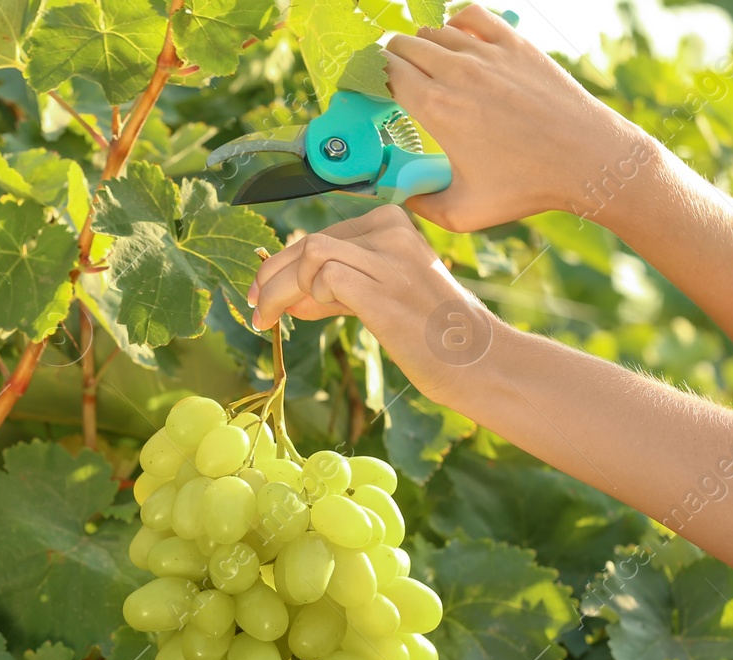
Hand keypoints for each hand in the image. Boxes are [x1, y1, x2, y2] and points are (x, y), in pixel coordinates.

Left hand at [247, 206, 501, 407]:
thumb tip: (289, 296)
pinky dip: (307, 298)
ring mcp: (389, 259)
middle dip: (270, 277)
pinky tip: (305, 317)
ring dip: (279, 289)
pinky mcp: (384, 290)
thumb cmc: (433, 335)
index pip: (320, 236)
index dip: (282, 264)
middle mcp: (391, 233)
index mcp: (391, 225)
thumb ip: (340, 288)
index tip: (262, 293)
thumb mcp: (383, 296)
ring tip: (270, 320)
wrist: (478, 361)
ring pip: (309, 255)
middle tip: (254, 310)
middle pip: (308, 242)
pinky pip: (324, 277)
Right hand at [384, 5, 651, 231]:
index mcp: (437, 109)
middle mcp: (457, 73)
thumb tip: (397, 192)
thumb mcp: (463, 213)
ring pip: (434, 31)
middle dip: (390, 62)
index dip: (372, 80)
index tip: (372, 92)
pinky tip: (458, 44)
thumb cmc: (526, 188)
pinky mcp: (515, 44)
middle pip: (403, 47)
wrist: (586, 159)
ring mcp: (488, 54)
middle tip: (393, 81)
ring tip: (424, 67)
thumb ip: (420, 203)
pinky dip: (456, 24)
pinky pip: (471, 16)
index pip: (386, 73)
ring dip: (421, 46)